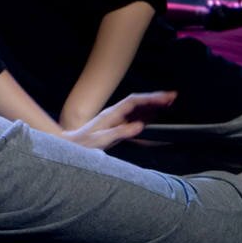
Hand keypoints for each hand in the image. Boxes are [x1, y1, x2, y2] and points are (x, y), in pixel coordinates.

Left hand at [60, 92, 176, 150]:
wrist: (68, 146)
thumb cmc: (82, 144)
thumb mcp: (100, 140)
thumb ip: (119, 132)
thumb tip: (139, 125)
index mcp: (111, 114)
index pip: (134, 101)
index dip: (151, 98)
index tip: (166, 97)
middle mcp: (114, 114)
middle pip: (137, 102)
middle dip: (155, 98)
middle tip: (173, 97)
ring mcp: (114, 119)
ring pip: (136, 108)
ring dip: (152, 105)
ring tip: (168, 102)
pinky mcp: (115, 126)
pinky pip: (133, 117)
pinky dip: (145, 115)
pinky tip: (154, 115)